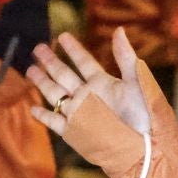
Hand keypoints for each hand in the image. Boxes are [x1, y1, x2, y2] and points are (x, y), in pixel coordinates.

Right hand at [26, 30, 151, 145]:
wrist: (145, 148)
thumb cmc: (147, 116)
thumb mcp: (137, 83)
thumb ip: (125, 57)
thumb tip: (119, 30)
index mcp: (104, 84)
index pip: (84, 62)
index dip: (73, 49)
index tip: (62, 36)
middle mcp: (89, 96)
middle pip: (64, 75)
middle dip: (50, 61)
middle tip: (38, 47)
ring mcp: (80, 113)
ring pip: (55, 94)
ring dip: (42, 82)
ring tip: (30, 69)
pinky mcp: (75, 132)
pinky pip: (55, 122)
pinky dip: (43, 115)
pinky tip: (33, 107)